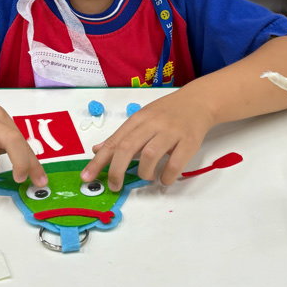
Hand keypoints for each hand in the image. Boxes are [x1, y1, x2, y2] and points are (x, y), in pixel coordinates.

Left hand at [80, 89, 212, 190]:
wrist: (199, 101)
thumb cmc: (166, 112)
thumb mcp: (141, 118)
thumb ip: (121, 136)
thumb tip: (97, 150)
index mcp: (138, 119)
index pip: (114, 141)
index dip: (99, 160)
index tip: (87, 177)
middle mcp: (153, 124)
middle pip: (128, 147)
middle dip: (116, 170)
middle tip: (114, 185)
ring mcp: (171, 132)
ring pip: (151, 154)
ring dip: (144, 172)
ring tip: (145, 178)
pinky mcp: (189, 142)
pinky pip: (175, 163)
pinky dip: (167, 176)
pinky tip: (164, 179)